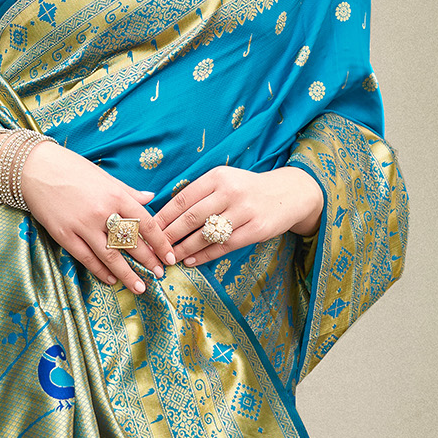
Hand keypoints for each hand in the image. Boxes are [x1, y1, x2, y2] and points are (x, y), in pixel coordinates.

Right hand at [0, 136, 174, 292]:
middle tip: (160, 274)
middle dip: (148, 261)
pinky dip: (101, 271)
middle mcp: (102, 211)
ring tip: (140, 287)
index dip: (160, 243)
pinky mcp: (64, 235)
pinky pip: (86, 258)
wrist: (36, 168)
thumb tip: (151, 198)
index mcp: (116, 195)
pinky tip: (111, 279)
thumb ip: (128, 191)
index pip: (146, 224)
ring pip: (110, 256)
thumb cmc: (72, 169)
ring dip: (127, 274)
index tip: (170, 256)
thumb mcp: (105, 177)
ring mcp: (82, 225)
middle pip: (131, 243)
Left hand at [156, 165, 323, 266]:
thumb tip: (165, 214)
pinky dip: (205, 255)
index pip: (182, 199)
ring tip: (169, 258)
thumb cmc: (248, 189)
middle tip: (153, 248)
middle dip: (169, 235)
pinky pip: (224, 246)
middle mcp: (230, 192)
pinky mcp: (256, 229)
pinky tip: (191, 261)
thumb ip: (199, 193)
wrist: (288, 194)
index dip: (163, 217)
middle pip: (191, 217)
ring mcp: (244, 211)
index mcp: (218, 177)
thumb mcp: (225, 181)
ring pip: (206, 234)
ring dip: (184, 249)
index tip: (148, 230)